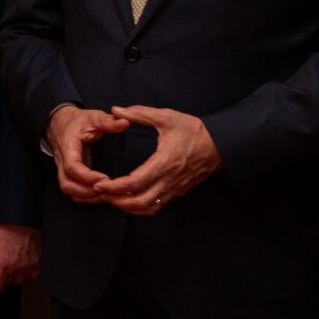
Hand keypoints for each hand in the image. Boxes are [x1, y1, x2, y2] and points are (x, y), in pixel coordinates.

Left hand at [0, 222, 40, 292]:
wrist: (18, 218)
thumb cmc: (1, 229)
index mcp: (2, 266)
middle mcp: (16, 269)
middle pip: (5, 284)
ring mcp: (28, 267)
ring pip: (17, 280)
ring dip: (12, 274)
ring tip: (9, 258)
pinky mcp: (37, 264)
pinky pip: (30, 275)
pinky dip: (25, 272)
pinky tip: (19, 262)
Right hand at [45, 104, 127, 202]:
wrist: (60, 123)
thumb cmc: (77, 121)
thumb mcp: (93, 117)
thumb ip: (109, 122)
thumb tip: (125, 123)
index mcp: (68, 146)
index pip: (71, 166)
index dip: (87, 176)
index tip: (106, 179)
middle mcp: (62, 160)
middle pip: (67, 183)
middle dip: (86, 191)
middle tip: (107, 190)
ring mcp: (63, 168)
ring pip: (68, 189)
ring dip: (86, 195)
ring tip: (106, 194)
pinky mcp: (68, 174)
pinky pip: (72, 189)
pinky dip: (84, 195)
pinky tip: (100, 194)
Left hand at [87, 106, 220, 213]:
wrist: (220, 145)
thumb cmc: (194, 130)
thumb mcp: (167, 117)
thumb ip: (140, 114)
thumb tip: (116, 110)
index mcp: (164, 162)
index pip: (134, 183)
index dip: (114, 187)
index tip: (99, 183)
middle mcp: (169, 180)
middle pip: (138, 202)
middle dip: (116, 200)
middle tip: (100, 192)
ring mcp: (174, 189)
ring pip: (147, 208)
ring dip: (127, 207)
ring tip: (111, 197)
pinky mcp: (177, 192)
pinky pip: (156, 206)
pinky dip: (139, 207)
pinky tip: (128, 200)